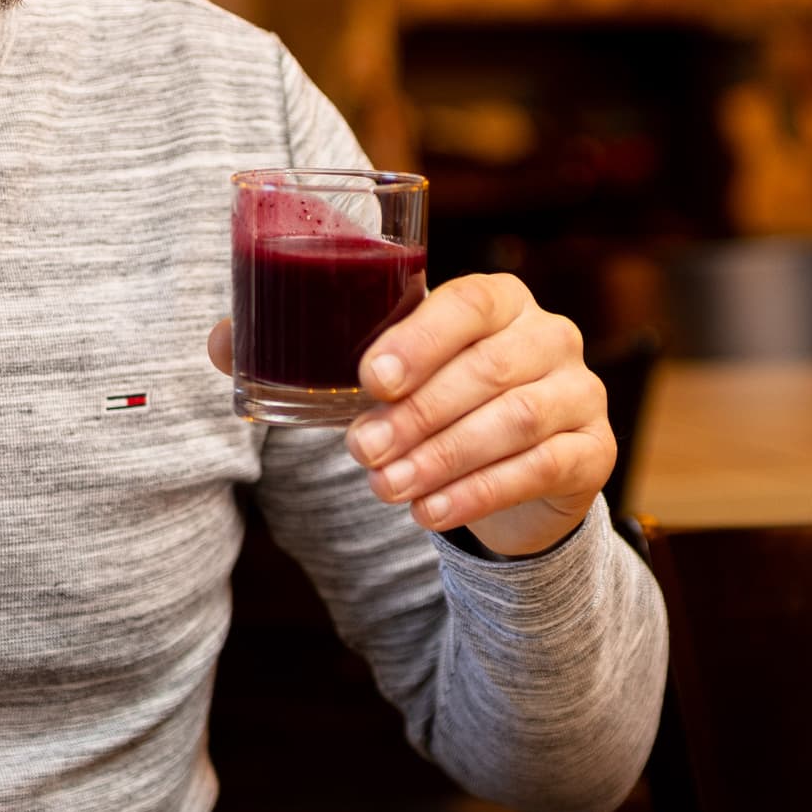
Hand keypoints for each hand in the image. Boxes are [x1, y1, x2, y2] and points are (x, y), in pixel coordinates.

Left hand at [202, 275, 616, 554]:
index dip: (420, 338)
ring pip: (516, 420)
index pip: (471, 302)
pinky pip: (540, 468)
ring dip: (442, 457)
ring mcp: (580, 392)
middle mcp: (551, 335)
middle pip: (490, 368)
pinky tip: (428, 513)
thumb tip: (219, 344)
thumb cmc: (435, 404)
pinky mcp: (592, 451)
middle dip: (418, 414)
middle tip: (360, 452)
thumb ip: (309, 354)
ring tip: (385, 488)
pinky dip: (477, 493)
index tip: (367, 379)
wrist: (513, 474)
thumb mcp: (384, 377)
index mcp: (500, 299)